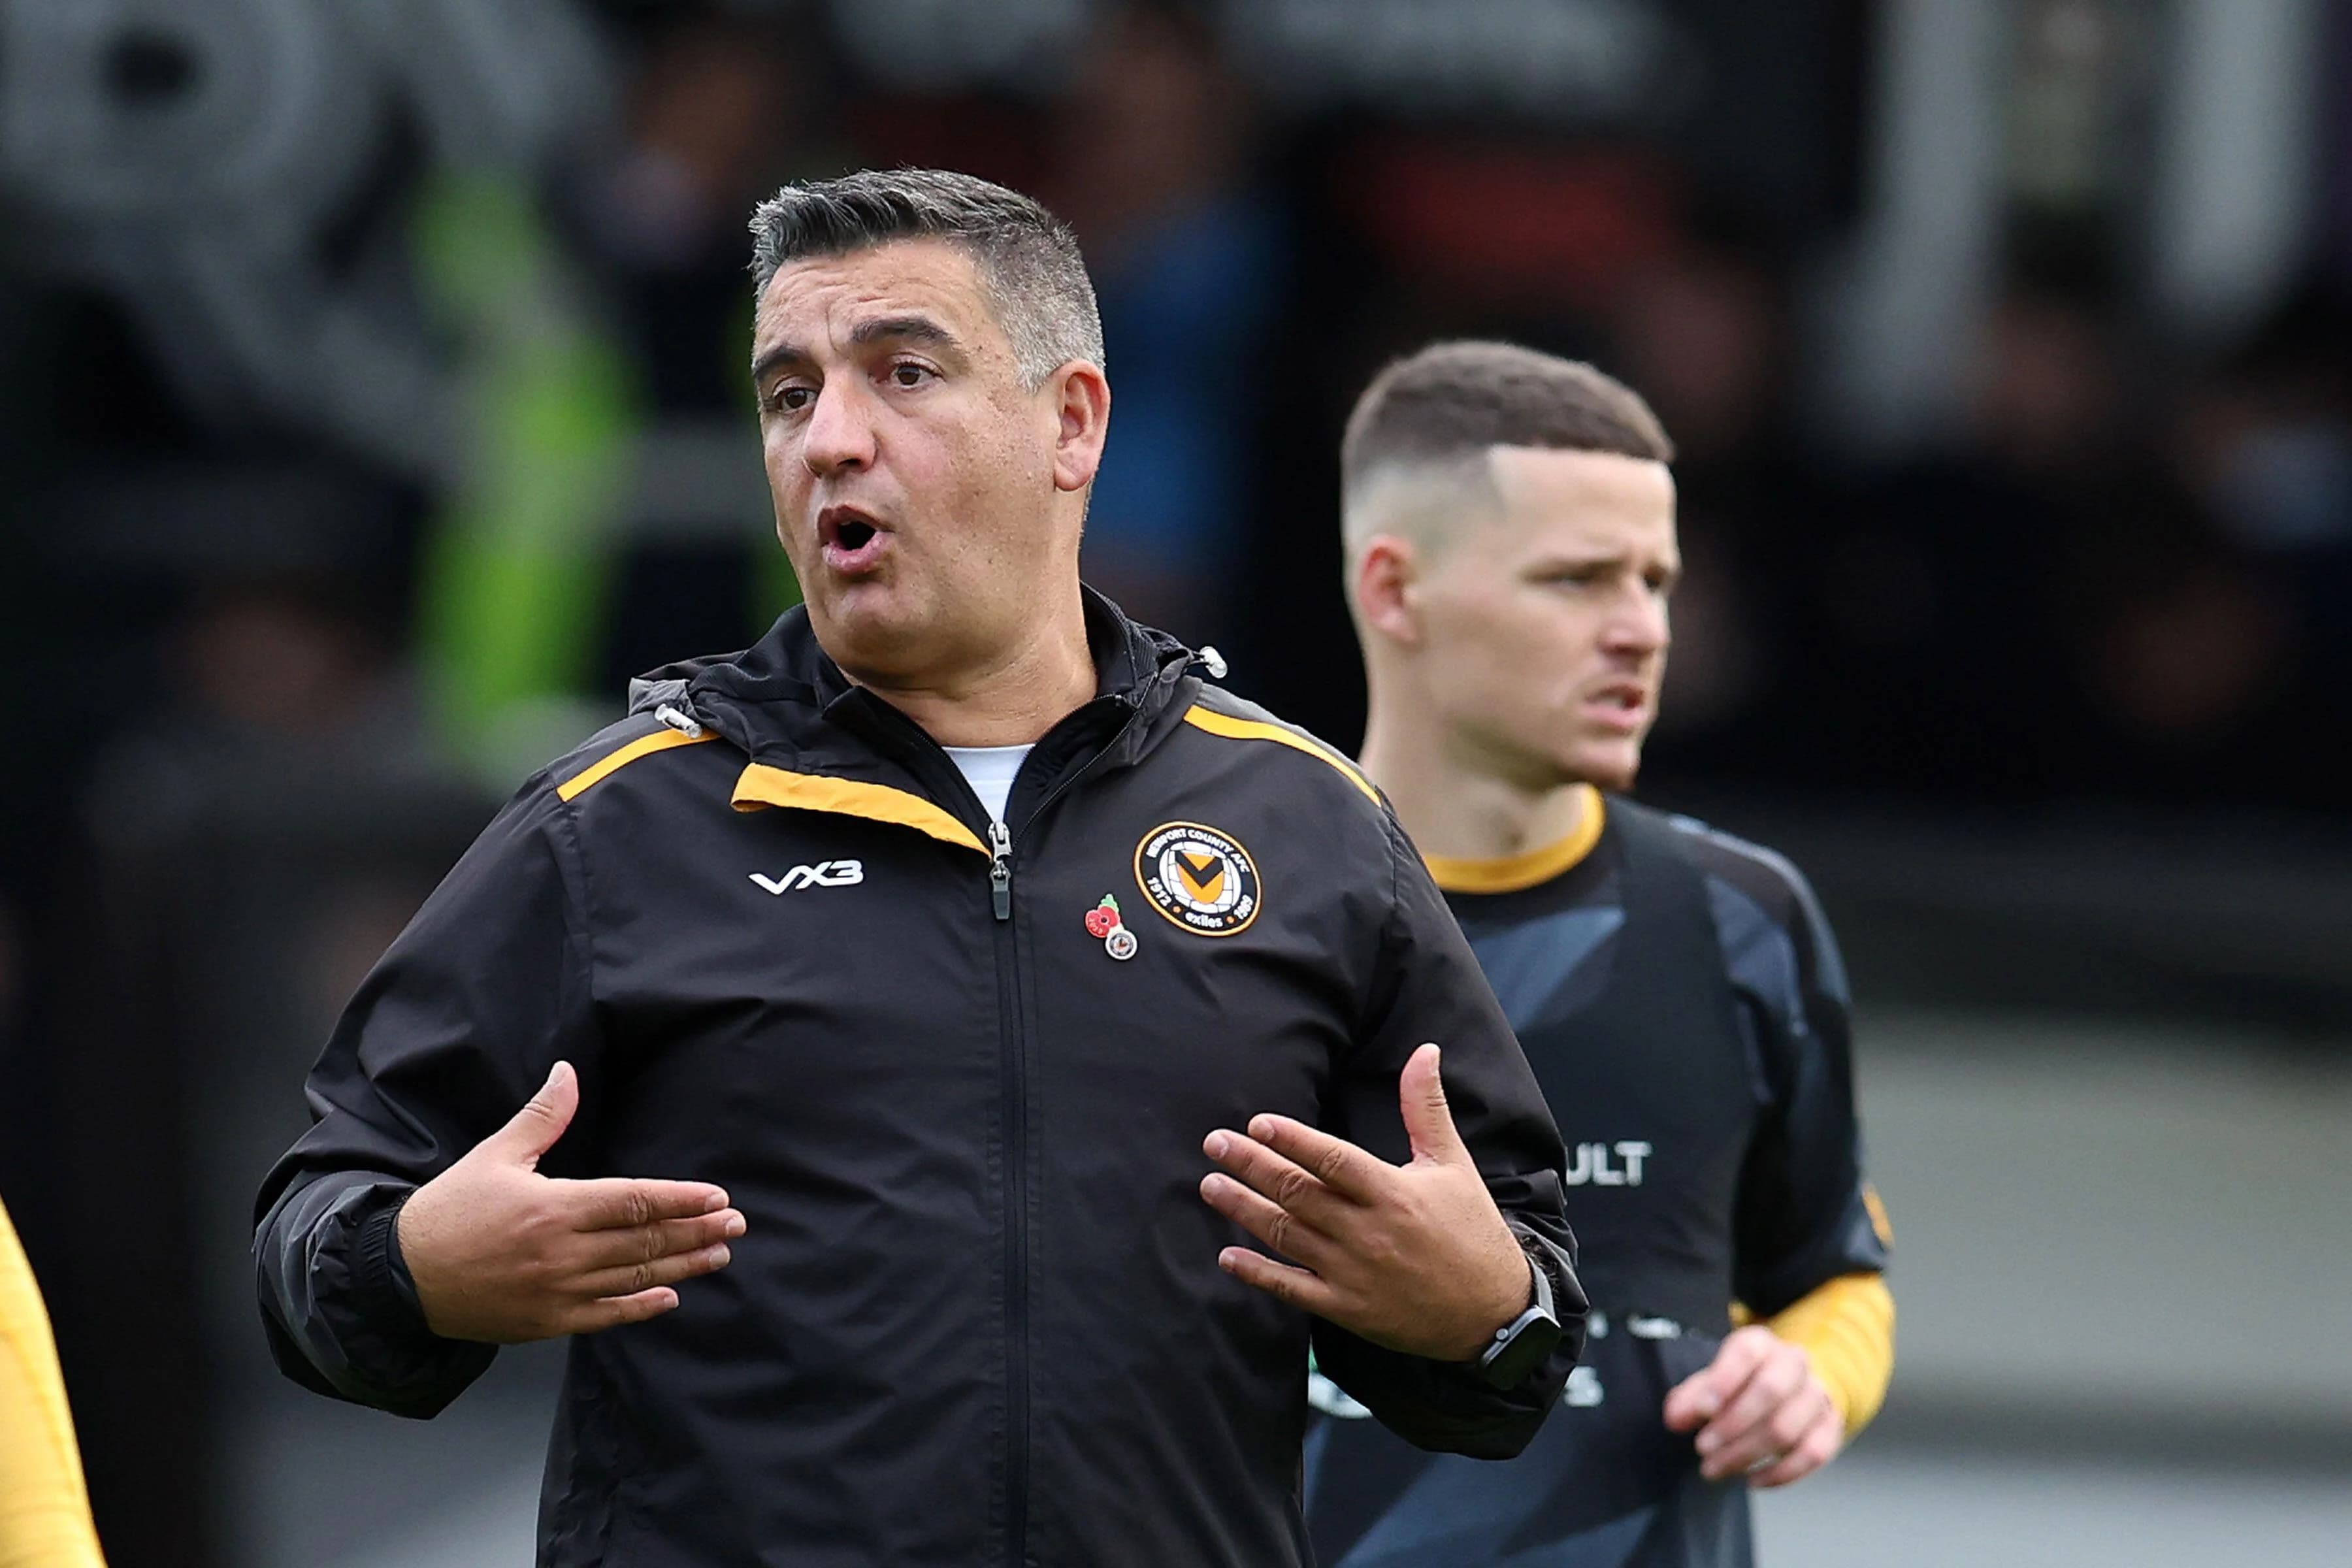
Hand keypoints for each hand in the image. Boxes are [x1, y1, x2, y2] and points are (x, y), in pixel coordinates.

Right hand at [396, 1062, 744, 1342]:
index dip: (680, 1199)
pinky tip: (670, 1297)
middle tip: (736, 1224)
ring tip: (719, 1255)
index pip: (633, 1201)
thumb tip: (567, 1072)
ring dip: (682, 1266)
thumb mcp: (494, 1156)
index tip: (716, 1196)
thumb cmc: (450, 1210)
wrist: (400, 1276)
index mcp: (553, 1207)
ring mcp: (555, 1292)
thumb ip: (540, 1117)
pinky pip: (604, 1316)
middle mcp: (561, 1253)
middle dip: (696, 1231)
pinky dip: (640, 1307)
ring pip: (633, 1277)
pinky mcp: (545, 1322)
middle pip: (644, 1240)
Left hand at [1199, 1042, 1531, 1361]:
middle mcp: (1369, 1233)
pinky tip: (1228, 1256)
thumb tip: (1425, 1049)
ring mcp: (1354, 1274)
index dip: (1293, 1141)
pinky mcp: (1348, 1309)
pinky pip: (1293, 1289)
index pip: (1334, 1160)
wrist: (1493, 1313)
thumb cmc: (1472, 1230)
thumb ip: (1426, 1108)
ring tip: (1210, 1185)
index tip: (1256, 1123)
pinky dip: (1258, 1273)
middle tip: (1214, 1143)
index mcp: (1394, 1193)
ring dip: (1245, 1210)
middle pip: (1299, 1194)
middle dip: (1252, 1166)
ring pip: (1288, 1236)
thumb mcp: (1454, 1164)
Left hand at [1662, 1325, 1842, 1485]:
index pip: (1746, 1352)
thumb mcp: (1710, 1384)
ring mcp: (1817, 1395)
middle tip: (1702, 1448)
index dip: (1723, 1381)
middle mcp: (1793, 1363)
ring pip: (1787, 1427)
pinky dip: (1781, 1473)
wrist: (1786, 1390)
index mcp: (1760, 1343)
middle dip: (1732, 1424)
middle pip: (1770, 1391)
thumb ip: (1689, 1399)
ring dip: (1746, 1453)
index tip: (1701, 1412)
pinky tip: (1752, 1480)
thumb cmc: (1739, 1386)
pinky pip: (1813, 1454)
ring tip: (1714, 1468)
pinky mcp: (1830, 1427)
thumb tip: (1676, 1420)